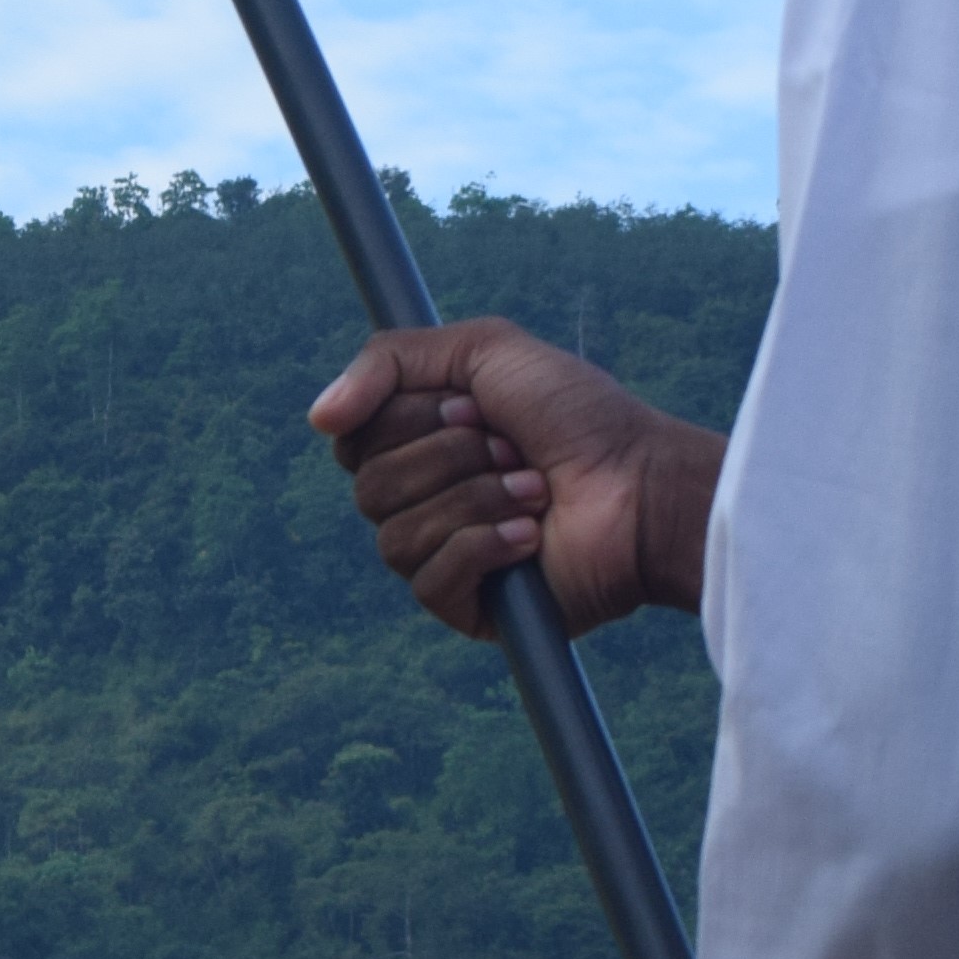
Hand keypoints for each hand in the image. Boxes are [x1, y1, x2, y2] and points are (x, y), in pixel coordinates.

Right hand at [304, 314, 721, 637]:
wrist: (642, 484)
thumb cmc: (579, 416)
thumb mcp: (483, 350)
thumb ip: (390, 359)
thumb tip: (317, 419)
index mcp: (420, 442)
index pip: (353, 438)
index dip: (407, 417)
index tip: (472, 404)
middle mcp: (424, 498)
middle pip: (368, 485)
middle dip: (450, 455)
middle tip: (514, 447)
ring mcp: (443, 555)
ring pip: (396, 533)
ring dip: (477, 499)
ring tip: (535, 489)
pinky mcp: (468, 608)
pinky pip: (429, 581)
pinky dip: (483, 547)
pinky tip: (530, 537)